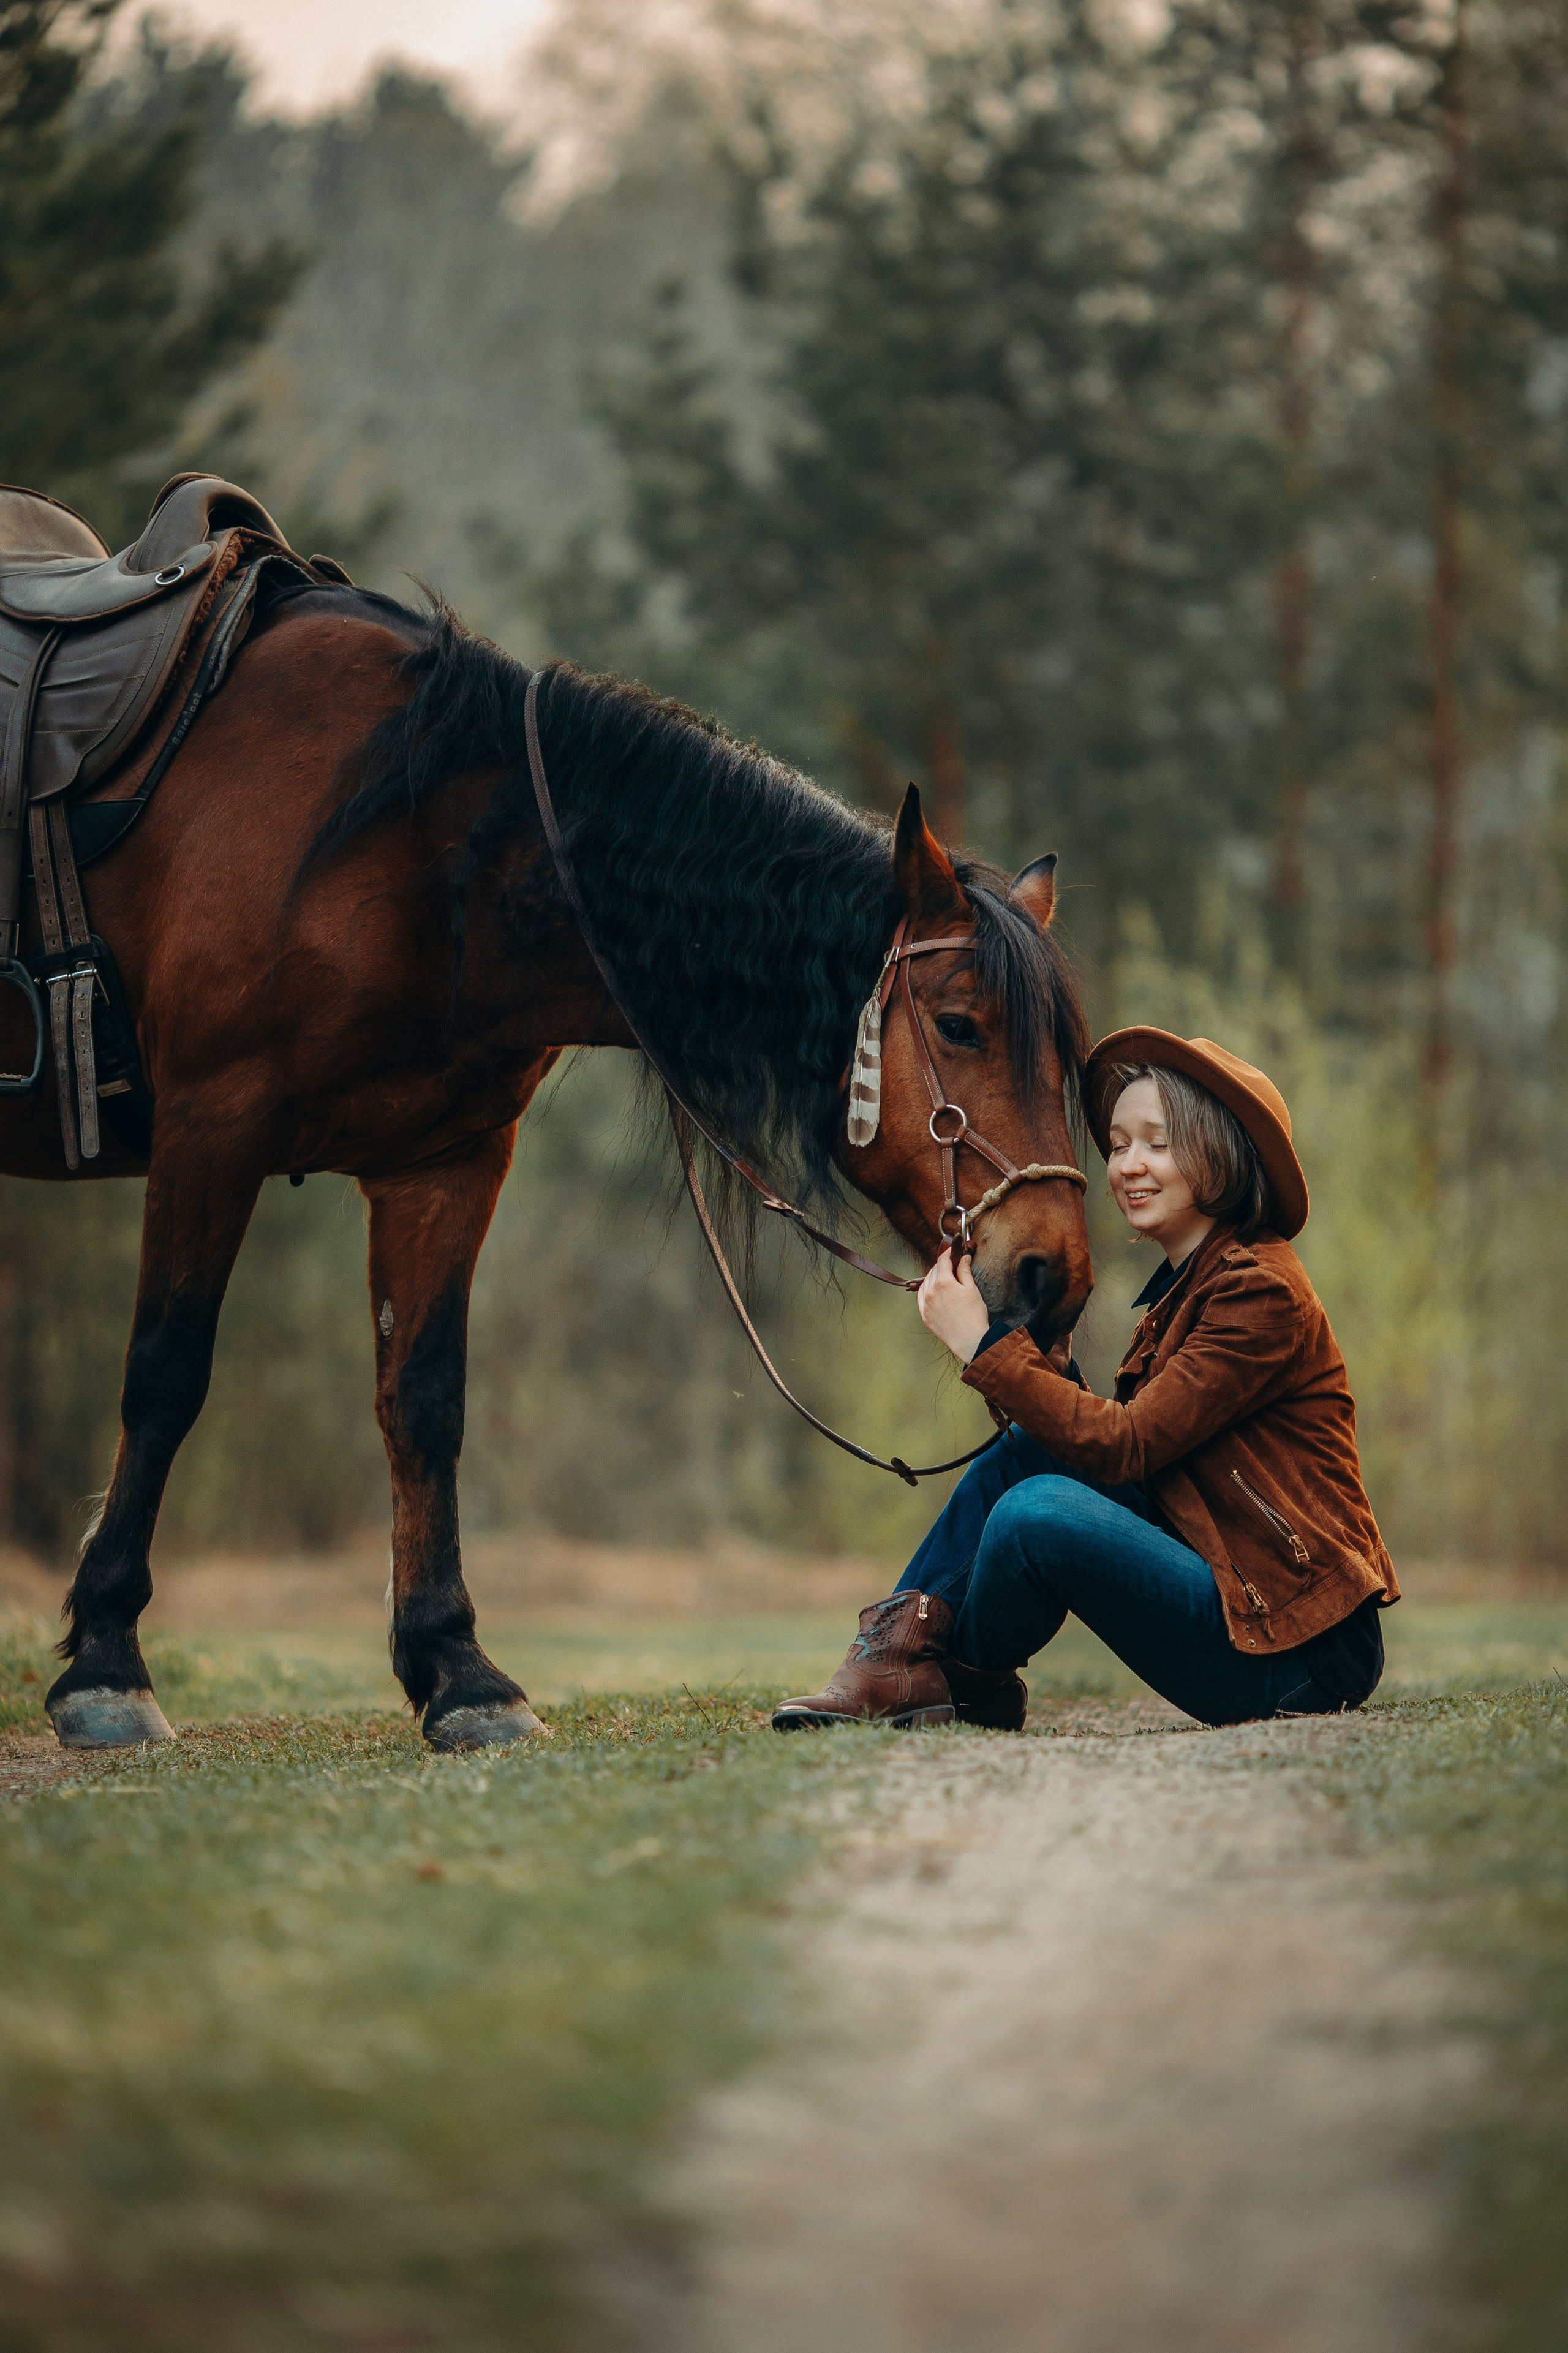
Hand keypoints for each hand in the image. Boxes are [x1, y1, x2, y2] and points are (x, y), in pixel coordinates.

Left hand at [916, 1248, 991, 1363]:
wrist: (969, 1341)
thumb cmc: (973, 1317)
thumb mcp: (971, 1289)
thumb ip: (964, 1271)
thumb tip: (963, 1258)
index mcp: (943, 1283)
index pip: (943, 1261)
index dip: (949, 1253)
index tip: (954, 1251)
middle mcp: (930, 1292)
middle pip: (934, 1270)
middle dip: (943, 1265)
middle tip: (953, 1264)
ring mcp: (925, 1305)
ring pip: (926, 1283)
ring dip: (934, 1277)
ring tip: (945, 1278)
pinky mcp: (924, 1315)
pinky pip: (921, 1297)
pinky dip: (927, 1290)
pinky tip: (934, 1290)